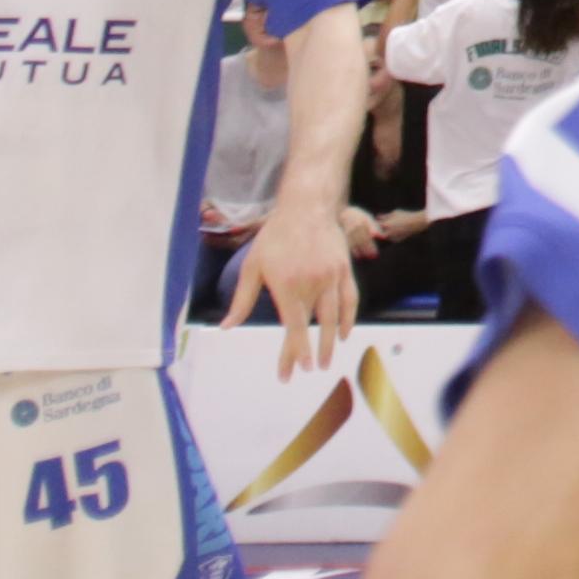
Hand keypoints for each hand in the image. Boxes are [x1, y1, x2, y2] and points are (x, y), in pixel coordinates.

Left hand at [249, 193, 358, 373]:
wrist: (306, 207)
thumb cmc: (275, 236)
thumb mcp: (252, 266)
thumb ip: (242, 300)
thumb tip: (228, 327)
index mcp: (287, 286)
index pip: (294, 328)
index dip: (295, 352)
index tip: (295, 372)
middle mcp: (313, 285)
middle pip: (315, 327)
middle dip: (314, 353)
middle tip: (312, 370)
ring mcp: (332, 278)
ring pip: (335, 317)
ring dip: (333, 341)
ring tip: (328, 360)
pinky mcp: (344, 270)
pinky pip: (350, 299)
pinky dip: (349, 318)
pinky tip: (345, 333)